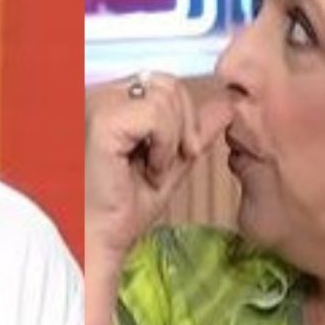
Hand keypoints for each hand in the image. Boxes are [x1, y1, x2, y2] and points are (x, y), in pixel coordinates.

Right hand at [84, 72, 232, 260]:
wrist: (97, 239)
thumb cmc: (120, 210)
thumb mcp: (171, 165)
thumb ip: (195, 132)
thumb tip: (227, 104)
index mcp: (112, 102)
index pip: (164, 84)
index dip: (183, 118)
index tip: (179, 156)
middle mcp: (102, 96)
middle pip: (169, 84)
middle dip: (183, 127)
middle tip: (168, 164)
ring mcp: (99, 104)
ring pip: (166, 96)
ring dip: (172, 142)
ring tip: (152, 170)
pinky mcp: (102, 119)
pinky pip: (156, 114)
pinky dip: (163, 146)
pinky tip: (147, 169)